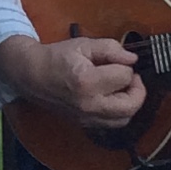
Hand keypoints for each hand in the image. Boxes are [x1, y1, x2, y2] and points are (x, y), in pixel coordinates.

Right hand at [0, 33, 144, 125]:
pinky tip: (113, 97)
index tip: (118, 60)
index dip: (126, 65)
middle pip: (130, 106)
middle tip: (132, 77)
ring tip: (123, 88)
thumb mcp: (83, 45)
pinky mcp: (84, 124)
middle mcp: (88, 105)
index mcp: (87, 82)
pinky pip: (111, 124)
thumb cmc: (56, 57)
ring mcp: (86, 118)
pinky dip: (118, 112)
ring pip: (123, 119)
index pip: (124, 77)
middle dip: (138, 90)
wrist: (31, 75)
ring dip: (130, 103)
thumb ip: (111, 49)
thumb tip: (132, 59)